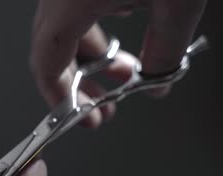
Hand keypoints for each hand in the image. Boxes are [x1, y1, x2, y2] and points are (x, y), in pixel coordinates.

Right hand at [30, 0, 206, 126]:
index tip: (78, 117)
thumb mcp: (176, 3)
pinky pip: (78, 11)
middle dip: (81, 84)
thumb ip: (165, 50)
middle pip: (54, 49)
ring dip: (93, 59)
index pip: (45, 61)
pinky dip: (96, 33)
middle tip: (103, 108)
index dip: (57, 96)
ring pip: (67, 30)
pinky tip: (124, 40)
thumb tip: (157, 81)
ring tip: (123, 76)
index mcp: (71, 0)